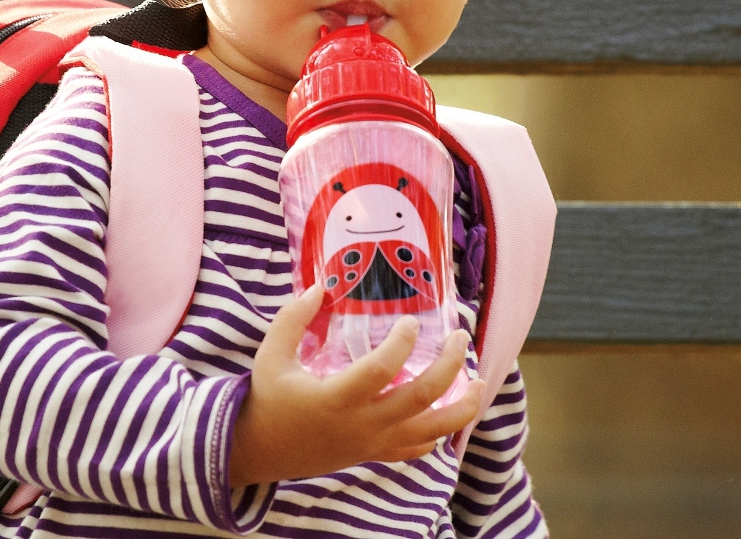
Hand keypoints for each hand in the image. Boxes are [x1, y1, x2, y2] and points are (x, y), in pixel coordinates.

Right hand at [230, 285, 483, 486]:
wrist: (262, 449)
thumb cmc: (268, 397)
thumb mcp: (271, 354)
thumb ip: (293, 319)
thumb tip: (320, 286)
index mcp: (335, 398)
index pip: (380, 371)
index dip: (401, 344)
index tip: (411, 321)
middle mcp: (361, 425)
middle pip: (420, 399)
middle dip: (449, 366)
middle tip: (460, 337)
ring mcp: (371, 444)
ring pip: (431, 431)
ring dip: (462, 407)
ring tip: (478, 380)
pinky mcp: (374, 454)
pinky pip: (417, 448)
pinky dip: (441, 431)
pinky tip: (451, 410)